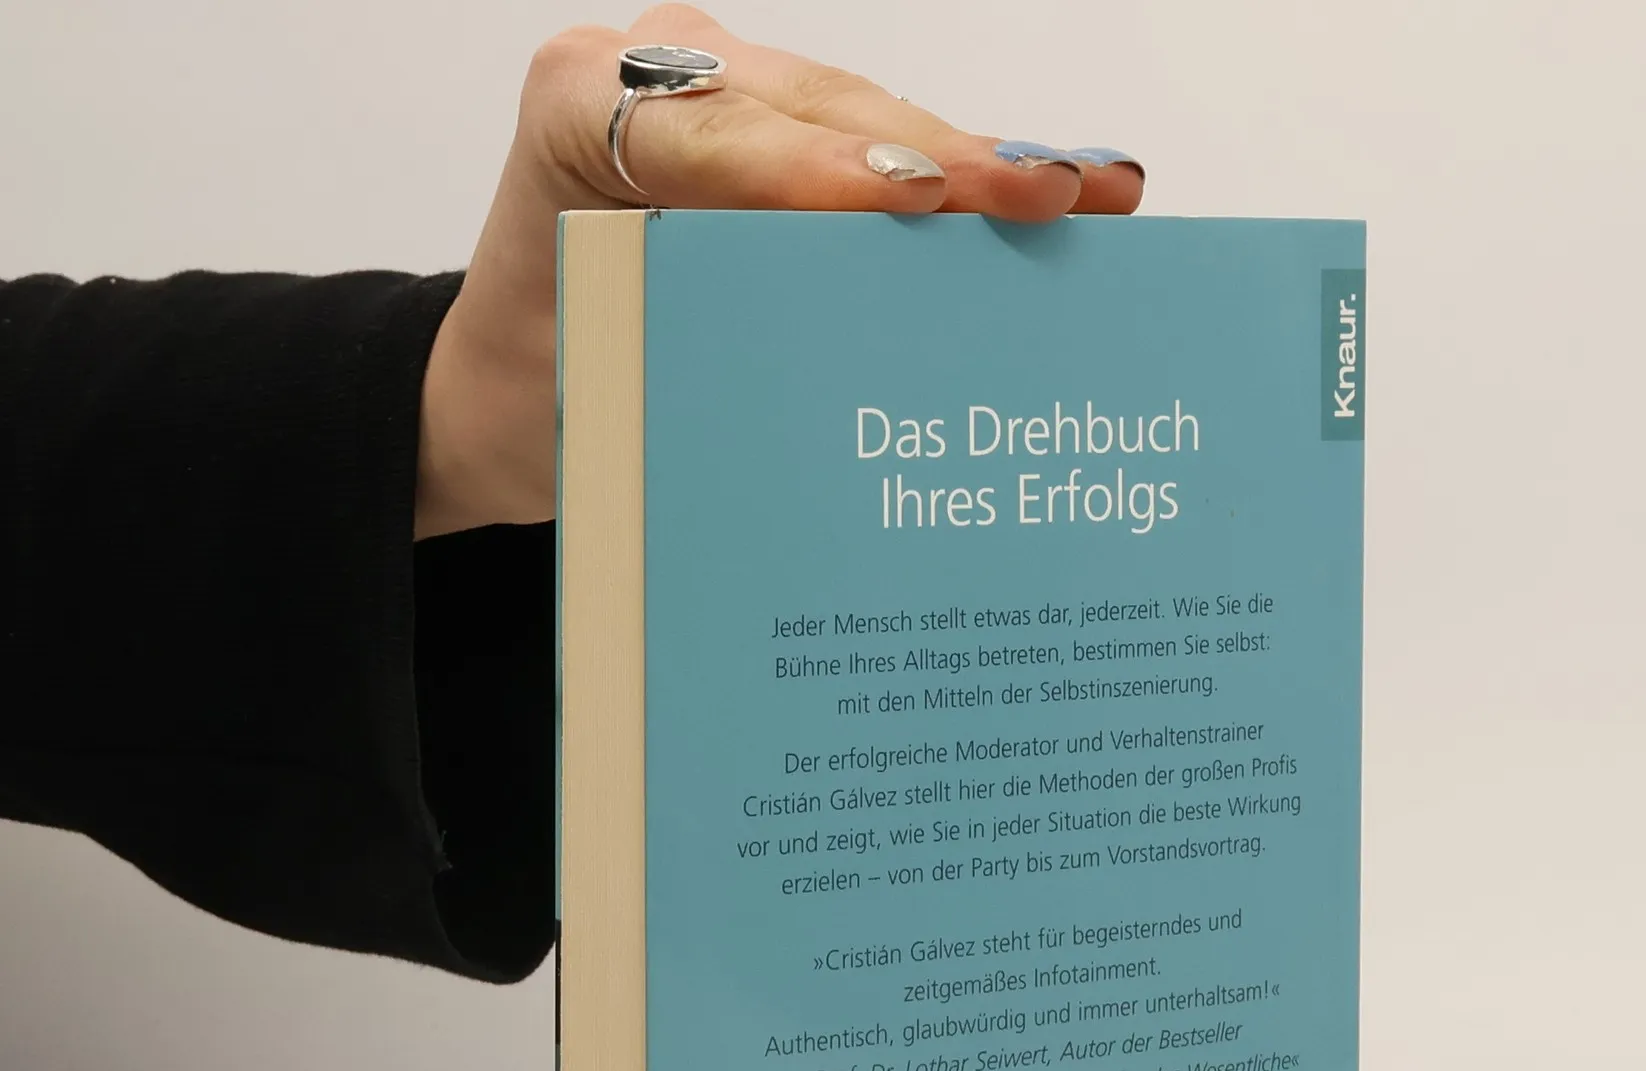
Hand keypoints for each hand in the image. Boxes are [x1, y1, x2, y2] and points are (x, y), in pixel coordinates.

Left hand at [415, 5, 1144, 538]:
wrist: (515, 381)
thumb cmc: (547, 383)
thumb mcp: (597, 374)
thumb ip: (693, 338)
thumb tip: (845, 373)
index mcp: (578, 109)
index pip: (716, 133)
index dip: (823, 166)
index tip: (914, 197)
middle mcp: (655, 73)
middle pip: (820, 112)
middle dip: (941, 159)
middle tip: (1047, 195)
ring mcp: (723, 86)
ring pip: (872, 119)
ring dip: (984, 164)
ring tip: (1091, 191)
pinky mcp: (779, 124)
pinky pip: (881, 143)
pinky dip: (969, 175)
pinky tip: (1063, 182)